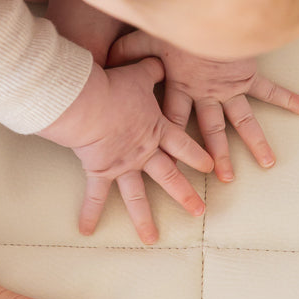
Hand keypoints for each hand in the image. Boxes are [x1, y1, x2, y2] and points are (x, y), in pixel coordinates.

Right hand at [40, 59, 213, 243]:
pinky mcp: (100, 170)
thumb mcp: (140, 72)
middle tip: (199, 211)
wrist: (91, 103)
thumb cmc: (116, 86)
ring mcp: (123, 164)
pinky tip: (87, 230)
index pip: (183, 143)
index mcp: (157, 128)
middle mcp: (144, 151)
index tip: (210, 167)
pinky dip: (90, 212)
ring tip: (152, 238)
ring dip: (144, 218)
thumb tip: (161, 60)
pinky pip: (95, 195)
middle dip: (185, 194)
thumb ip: (153, 69)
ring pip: (138, 195)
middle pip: (169, 176)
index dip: (198, 155)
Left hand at [108, 31, 298, 182]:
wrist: (205, 12)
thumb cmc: (175, 24)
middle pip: (212, 131)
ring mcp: (229, 86)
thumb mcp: (145, 38)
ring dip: (255, 142)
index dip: (172, 144)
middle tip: (226, 179)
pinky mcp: (246, 73)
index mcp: (180, 88)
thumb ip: (127, 52)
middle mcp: (206, 93)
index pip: (173, 121)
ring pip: (243, 120)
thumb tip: (104, 59)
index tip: (173, 167)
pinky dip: (287, 98)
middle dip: (217, 156)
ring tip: (268, 163)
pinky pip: (269, 89)